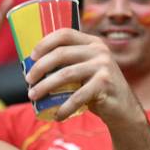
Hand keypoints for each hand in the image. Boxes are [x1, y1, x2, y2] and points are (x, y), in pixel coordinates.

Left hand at [26, 29, 140, 121]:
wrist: (121, 107)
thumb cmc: (94, 88)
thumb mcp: (83, 70)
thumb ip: (66, 64)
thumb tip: (30, 70)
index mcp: (91, 43)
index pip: (64, 34)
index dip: (44, 43)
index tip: (30, 57)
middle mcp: (98, 50)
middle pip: (60, 54)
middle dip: (39, 68)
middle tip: (28, 81)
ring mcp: (103, 66)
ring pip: (65, 74)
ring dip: (44, 87)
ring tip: (33, 96)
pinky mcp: (105, 84)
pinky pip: (77, 96)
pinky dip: (64, 108)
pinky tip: (56, 115)